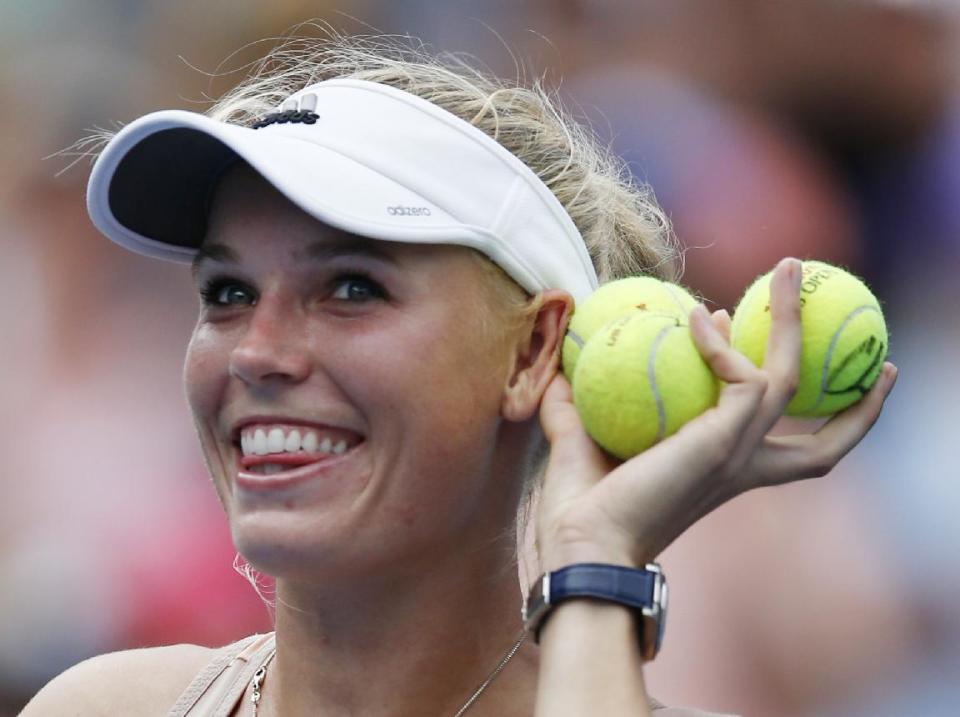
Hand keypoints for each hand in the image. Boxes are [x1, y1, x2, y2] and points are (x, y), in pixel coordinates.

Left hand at [535, 258, 897, 570]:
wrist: (585, 544)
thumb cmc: (583, 506)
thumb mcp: (582, 441)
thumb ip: (574, 405)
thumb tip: (556, 367)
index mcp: (726, 470)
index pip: (784, 439)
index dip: (790, 395)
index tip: (768, 343)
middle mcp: (744, 464)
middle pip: (824, 429)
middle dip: (855, 391)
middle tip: (855, 342)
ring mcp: (738, 453)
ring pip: (788, 378)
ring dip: (790, 320)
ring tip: (785, 269)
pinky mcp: (724, 442)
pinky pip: (743, 376)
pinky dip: (721, 344)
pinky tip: (696, 316)